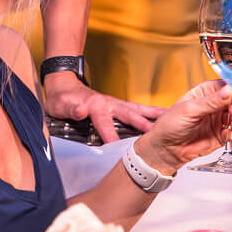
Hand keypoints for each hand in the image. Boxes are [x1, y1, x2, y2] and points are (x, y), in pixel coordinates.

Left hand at [43, 72, 161, 142]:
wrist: (64, 86)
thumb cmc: (62, 98)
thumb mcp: (60, 105)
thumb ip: (71, 109)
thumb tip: (81, 111)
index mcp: (95, 105)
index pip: (104, 122)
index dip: (109, 134)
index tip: (115, 145)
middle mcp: (109, 103)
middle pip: (128, 114)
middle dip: (141, 122)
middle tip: (154, 131)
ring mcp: (116, 104)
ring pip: (137, 109)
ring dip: (153, 114)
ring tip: (170, 118)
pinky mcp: (119, 107)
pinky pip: (137, 110)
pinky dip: (151, 113)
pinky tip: (161, 117)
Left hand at [137, 81, 231, 172]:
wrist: (165, 149)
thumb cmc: (170, 125)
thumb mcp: (189, 109)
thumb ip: (210, 102)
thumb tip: (228, 91)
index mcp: (207, 92)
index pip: (228, 85)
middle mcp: (215, 104)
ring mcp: (219, 120)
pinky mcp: (221, 135)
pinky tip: (231, 134)